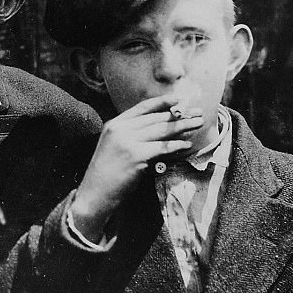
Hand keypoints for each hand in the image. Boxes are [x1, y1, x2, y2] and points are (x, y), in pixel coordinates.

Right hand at [70, 95, 202, 241]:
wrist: (95, 193)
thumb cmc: (106, 174)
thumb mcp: (113, 146)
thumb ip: (130, 135)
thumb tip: (159, 128)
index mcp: (114, 124)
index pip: (142, 108)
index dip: (162, 102)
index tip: (178, 99)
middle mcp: (120, 129)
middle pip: (155, 118)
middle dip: (179, 115)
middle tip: (197, 113)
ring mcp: (127, 142)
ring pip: (161, 130)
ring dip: (182, 127)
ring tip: (197, 124)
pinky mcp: (136, 155)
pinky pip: (162, 147)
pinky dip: (176, 145)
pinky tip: (186, 144)